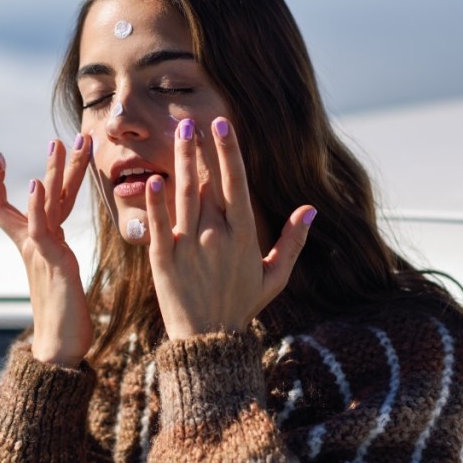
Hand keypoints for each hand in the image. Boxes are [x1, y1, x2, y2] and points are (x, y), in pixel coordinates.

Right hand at [0, 135, 92, 366]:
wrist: (60, 349)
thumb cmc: (66, 318)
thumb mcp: (61, 275)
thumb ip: (56, 255)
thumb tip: (58, 247)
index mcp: (40, 245)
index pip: (19, 207)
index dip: (6, 183)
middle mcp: (36, 244)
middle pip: (38, 195)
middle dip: (52, 165)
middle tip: (59, 138)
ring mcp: (41, 251)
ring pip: (45, 203)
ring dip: (53, 171)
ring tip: (57, 144)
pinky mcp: (51, 262)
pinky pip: (42, 228)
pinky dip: (37, 205)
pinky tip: (36, 185)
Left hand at [144, 117, 314, 339]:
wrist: (208, 342)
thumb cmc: (241, 306)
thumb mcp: (274, 277)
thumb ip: (292, 242)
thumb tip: (309, 210)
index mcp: (243, 235)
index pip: (236, 183)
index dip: (229, 152)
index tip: (223, 125)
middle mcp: (217, 235)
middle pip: (207, 182)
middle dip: (199, 149)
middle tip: (191, 120)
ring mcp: (189, 246)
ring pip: (184, 194)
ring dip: (180, 161)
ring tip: (177, 134)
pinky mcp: (163, 259)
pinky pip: (158, 224)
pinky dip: (155, 202)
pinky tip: (152, 179)